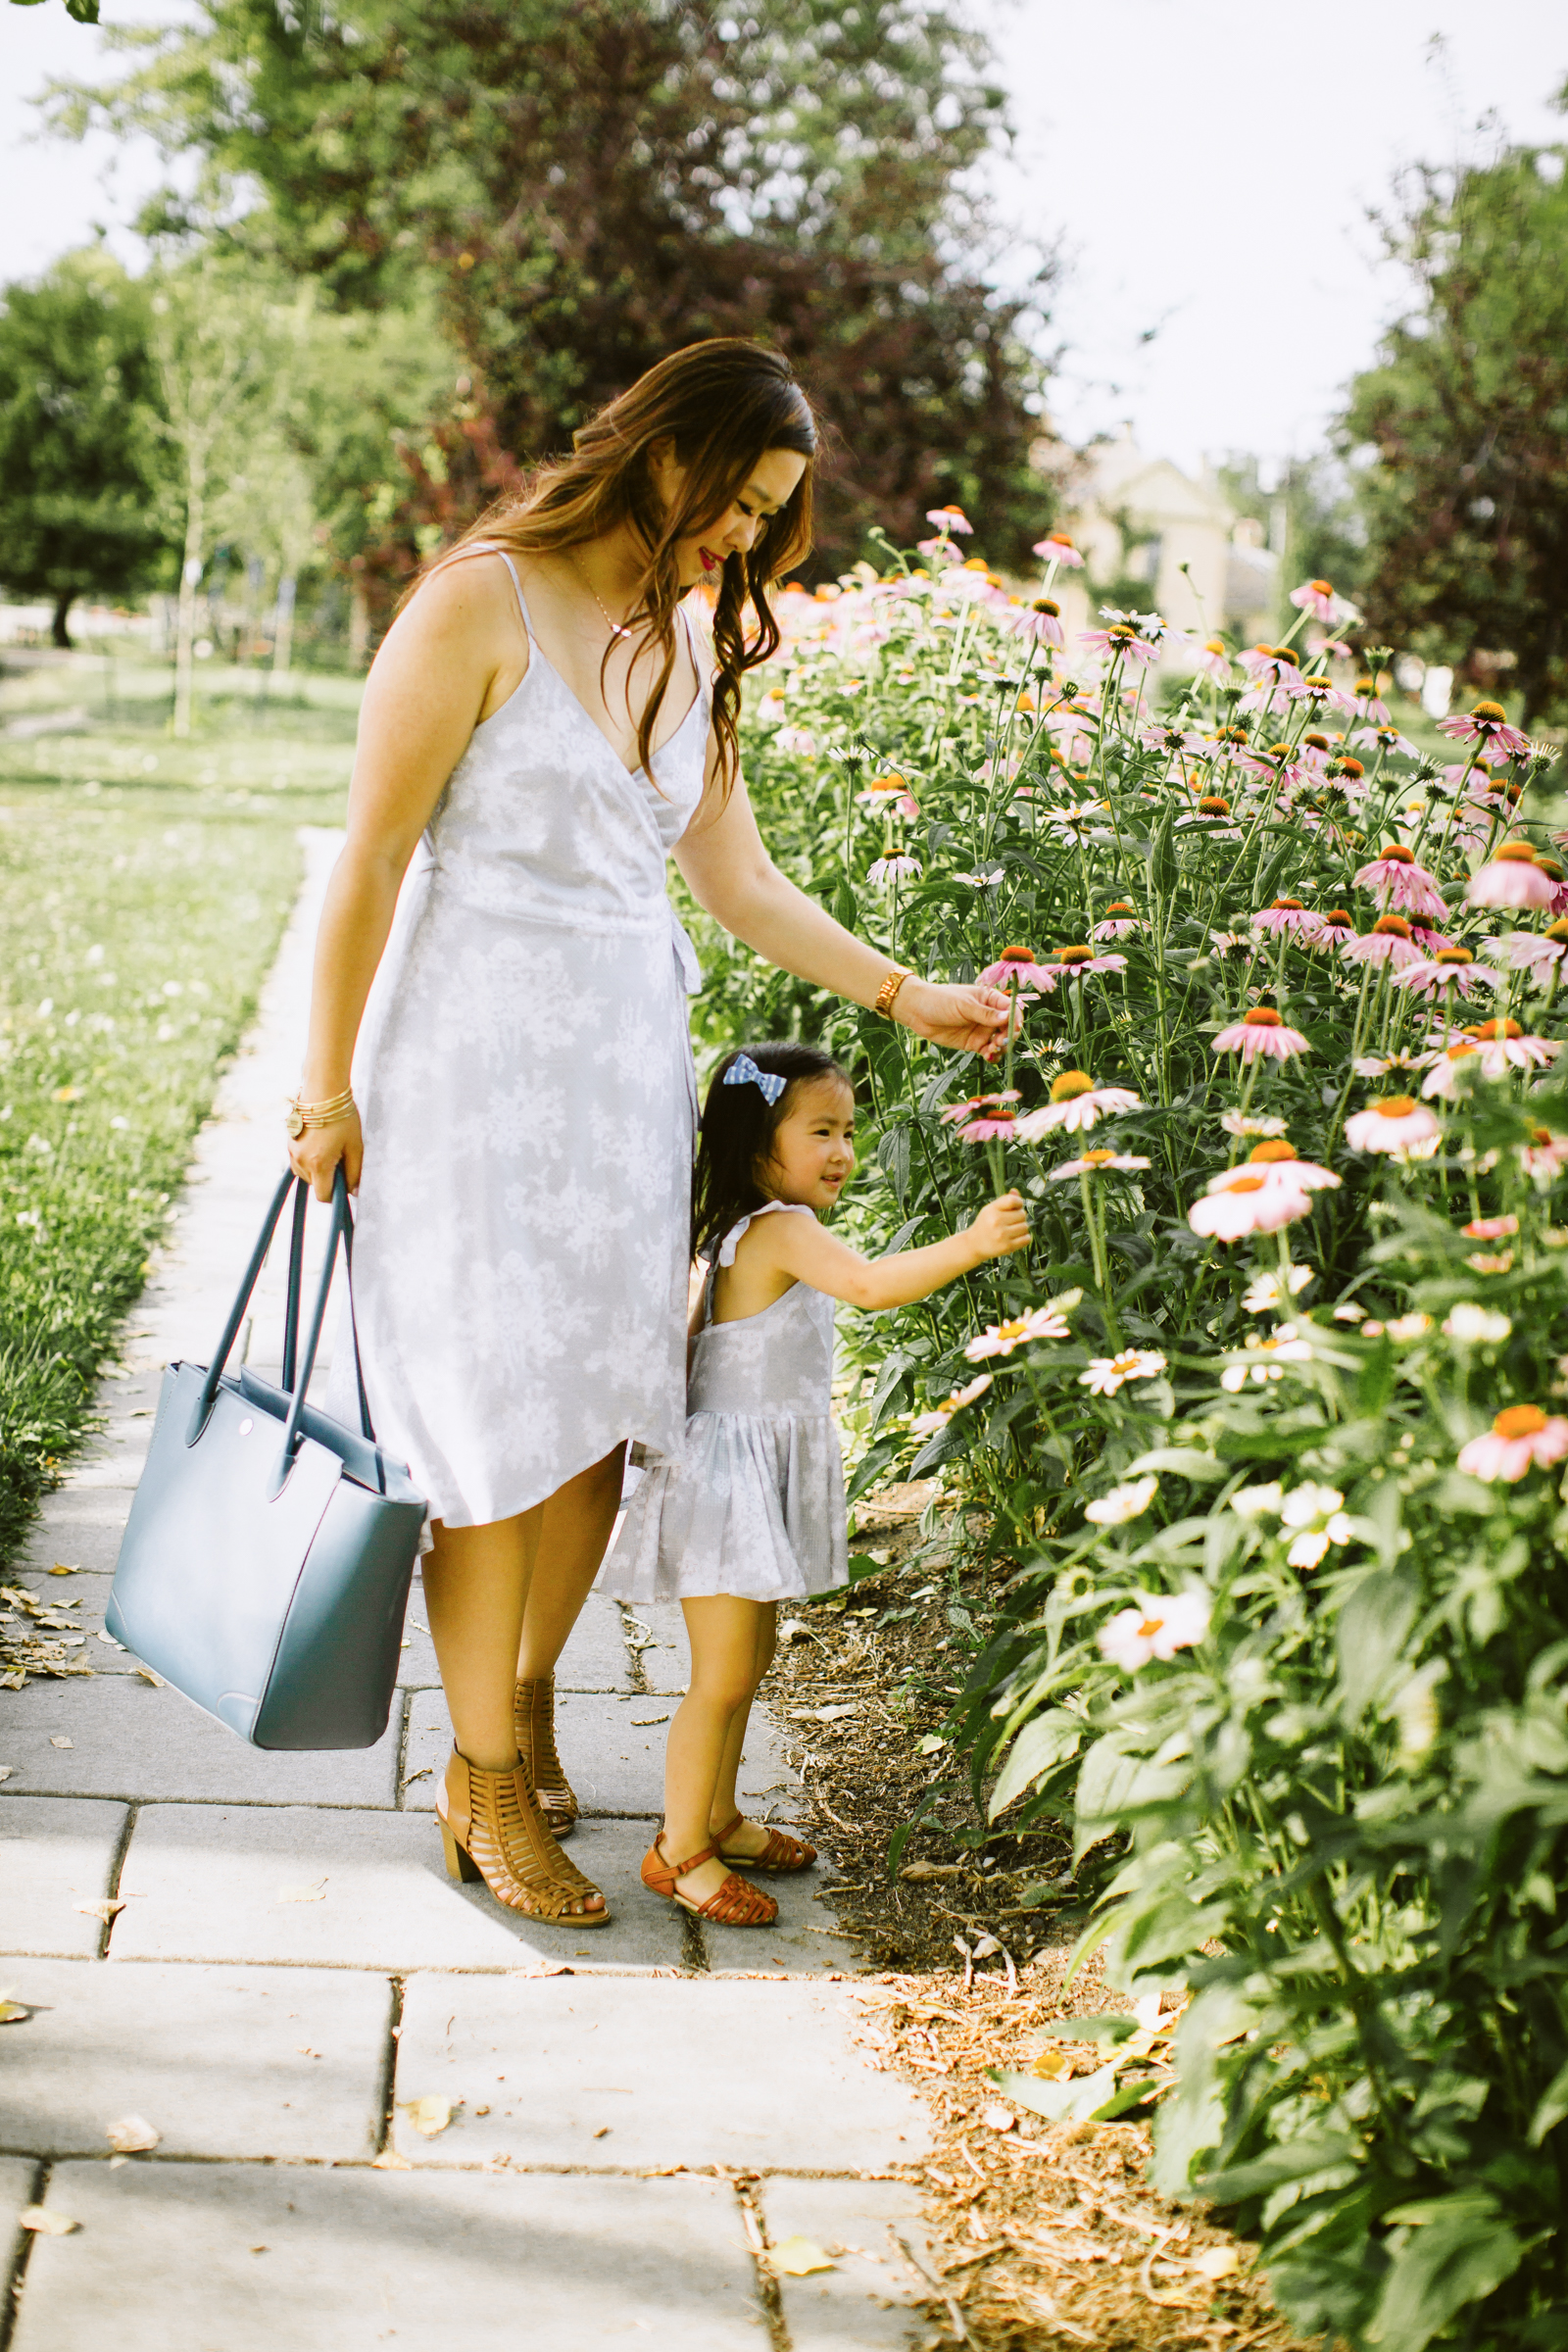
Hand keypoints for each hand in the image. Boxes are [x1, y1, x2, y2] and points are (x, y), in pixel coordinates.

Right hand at [287, 1107, 362, 1201]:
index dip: (336, 1194)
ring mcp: (292, 1152)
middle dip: (328, 1178)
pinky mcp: (288, 1144)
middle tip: (341, 1158)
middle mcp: (301, 1161)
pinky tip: (320, 1144)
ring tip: (330, 1148)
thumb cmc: (342, 1117)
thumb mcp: (355, 1146)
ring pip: (305, 1175)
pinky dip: (309, 1160)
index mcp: (319, 1164)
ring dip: (318, 1170)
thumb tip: (354, 1192)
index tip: (345, 1183)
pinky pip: (299, 1162)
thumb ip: (355, 1173)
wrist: (322, 1090)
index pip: (323, 1196)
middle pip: (315, 1185)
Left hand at [896, 977, 1019, 1058]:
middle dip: (1009, 1036)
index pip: (1011, 1009)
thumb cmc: (940, 1000)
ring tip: (991, 1050)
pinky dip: (993, 1056)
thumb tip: (1009, 1017)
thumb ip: (986, 1014)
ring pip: (1001, 1042)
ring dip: (1002, 1048)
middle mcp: (990, 1015)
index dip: (1016, 1019)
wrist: (917, 1011)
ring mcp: (983, 1030)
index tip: (1015, 1027)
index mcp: (990, 999)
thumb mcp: (964, 1006)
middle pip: (1009, 1028)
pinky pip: (989, 1052)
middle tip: (999, 1042)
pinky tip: (988, 1057)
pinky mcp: (974, 1043)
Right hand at [968, 1190, 1029, 1261]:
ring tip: (1012, 1230)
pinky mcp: (1007, 1247)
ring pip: (1025, 1227)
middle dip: (1019, 1217)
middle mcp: (996, 1222)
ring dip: (1022, 1228)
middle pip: (1022, 1214)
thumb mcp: (990, 1209)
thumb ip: (1004, 1200)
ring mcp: (1002, 1235)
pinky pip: (1027, 1239)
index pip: (1012, 1200)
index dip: (1019, 1202)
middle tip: (1011, 1221)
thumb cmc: (985, 1224)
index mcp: (992, 1210)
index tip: (1017, 1206)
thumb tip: (1015, 1191)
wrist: (974, 1244)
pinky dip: (1025, 1238)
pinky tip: (1016, 1237)